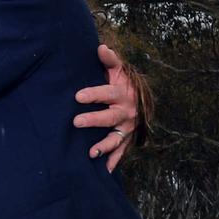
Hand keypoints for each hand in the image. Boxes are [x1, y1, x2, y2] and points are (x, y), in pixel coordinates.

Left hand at [73, 44, 136, 171]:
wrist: (142, 100)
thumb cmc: (123, 83)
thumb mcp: (118, 70)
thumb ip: (109, 60)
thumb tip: (101, 47)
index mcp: (121, 94)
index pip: (107, 93)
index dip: (93, 94)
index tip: (77, 96)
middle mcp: (126, 112)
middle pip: (109, 117)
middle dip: (93, 120)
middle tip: (76, 122)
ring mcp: (127, 128)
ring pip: (116, 138)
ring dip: (104, 146)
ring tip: (91, 153)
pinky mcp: (127, 139)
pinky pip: (121, 152)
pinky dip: (113, 162)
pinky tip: (104, 172)